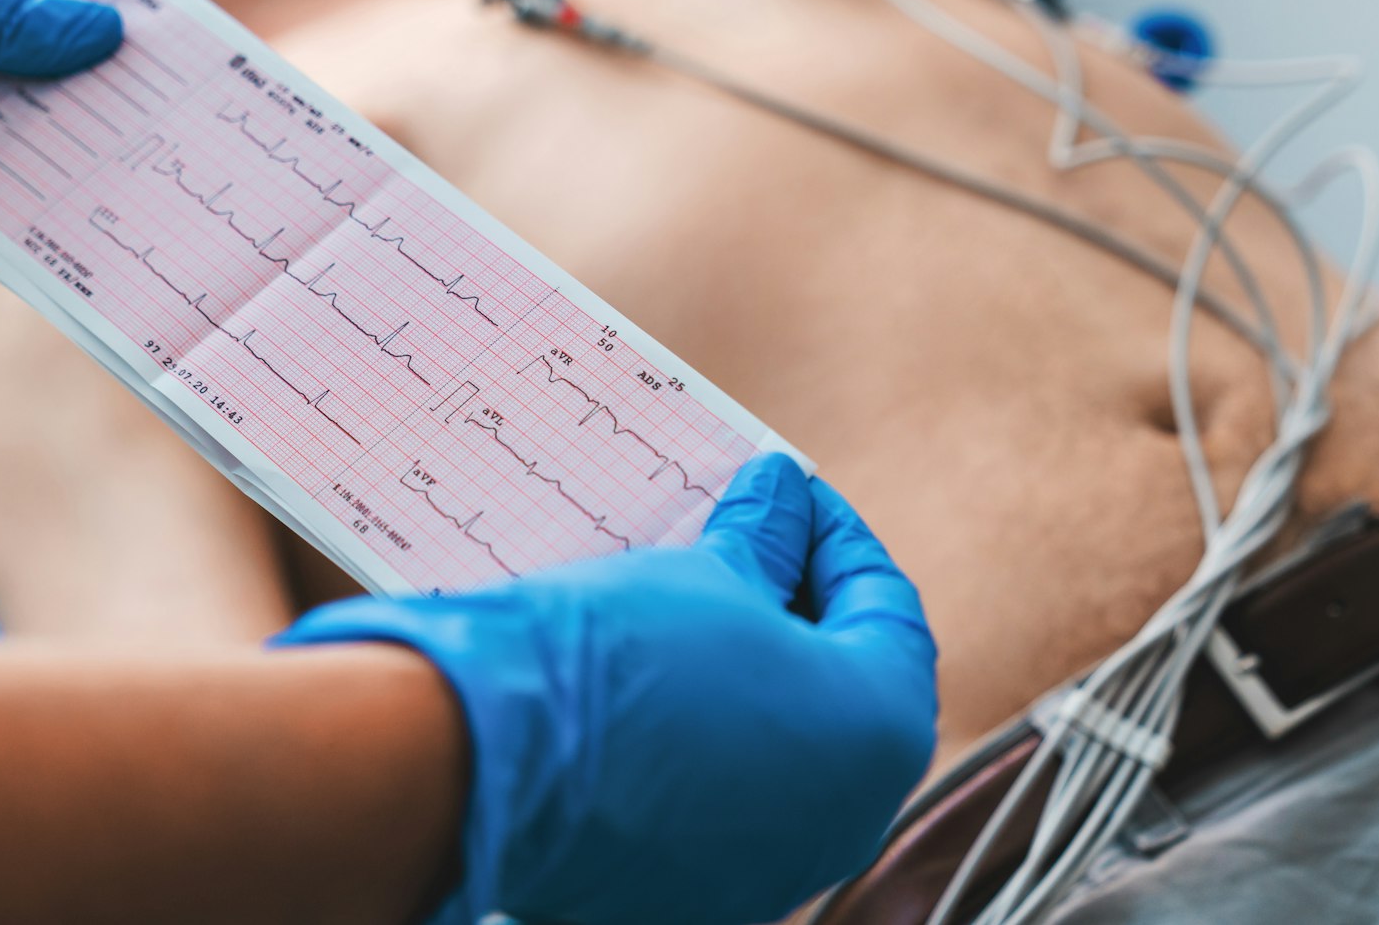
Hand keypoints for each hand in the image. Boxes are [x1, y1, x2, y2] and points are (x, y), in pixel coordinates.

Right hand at [274, 454, 937, 924]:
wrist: (492, 763)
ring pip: (786, 751)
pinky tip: (659, 686)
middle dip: (797, 606)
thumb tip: (781, 496)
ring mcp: (777, 866)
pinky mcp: (701, 893)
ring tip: (694, 606)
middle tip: (748, 543)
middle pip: (843, 685)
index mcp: (882, 728)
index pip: (886, 606)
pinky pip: (725, 802)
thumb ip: (765, 537)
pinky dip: (709, 740)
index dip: (835, 535)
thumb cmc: (618, 661)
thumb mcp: (707, 574)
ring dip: (753, 676)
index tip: (788, 493)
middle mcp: (850, 815)